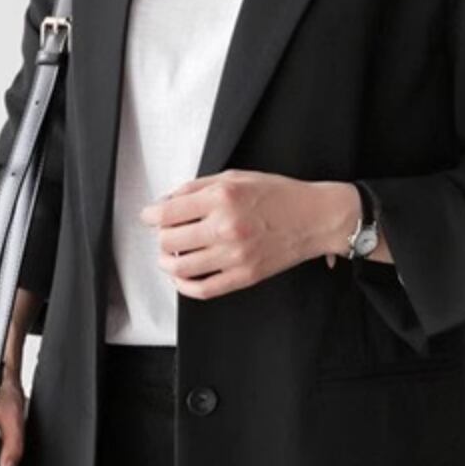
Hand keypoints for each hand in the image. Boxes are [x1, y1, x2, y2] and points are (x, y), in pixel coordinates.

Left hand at [138, 169, 388, 299]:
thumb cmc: (279, 195)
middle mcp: (226, 226)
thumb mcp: (236, 177)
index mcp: (222, 198)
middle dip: (161, 237)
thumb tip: (167, 201)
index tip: (149, 217)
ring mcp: (235, 255)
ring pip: (180, 266)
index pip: (168, 212)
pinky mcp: (244, 276)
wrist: (315, 218)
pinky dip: (184, 286)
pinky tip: (181, 277)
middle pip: (169, 240)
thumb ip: (198, 187)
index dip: (150, 215)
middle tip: (165, 233)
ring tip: (170, 256)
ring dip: (167, 262)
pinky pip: (203, 288)